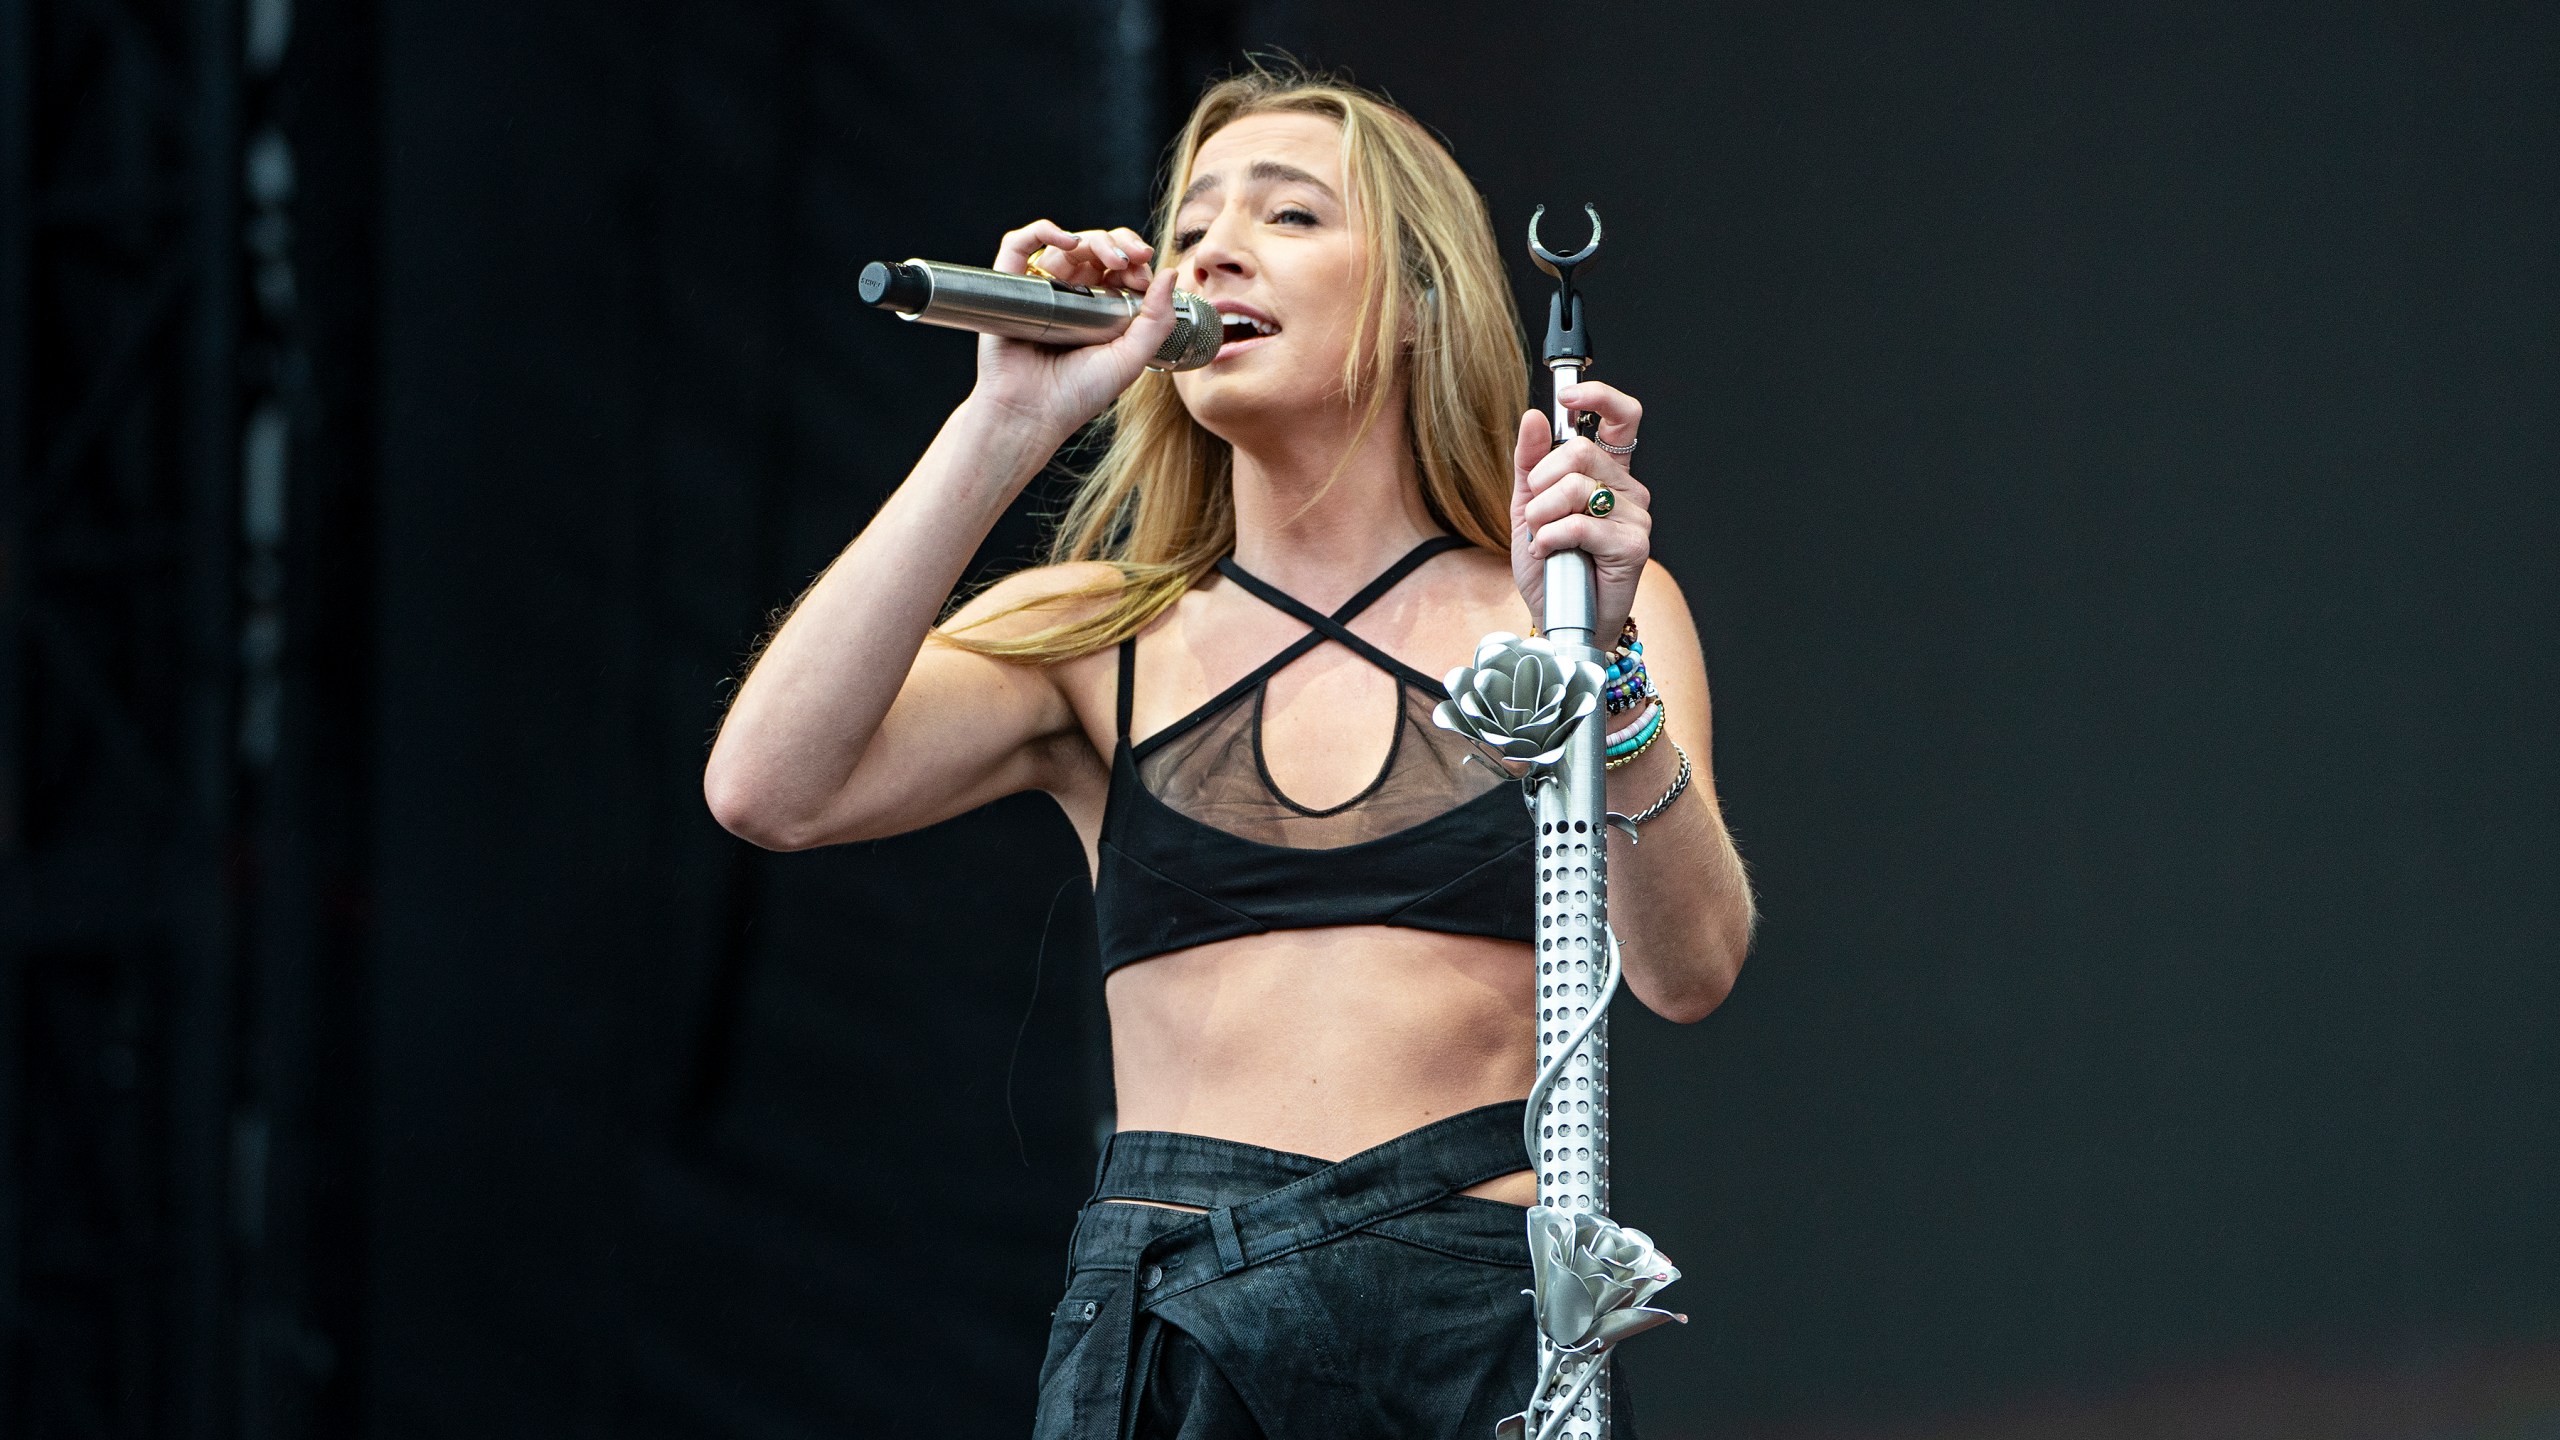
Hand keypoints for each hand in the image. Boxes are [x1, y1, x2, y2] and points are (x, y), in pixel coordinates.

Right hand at [968, 220, 1176, 442]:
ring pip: (1066, 244)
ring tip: (1110, 257)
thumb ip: (1156, 321)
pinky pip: (1020, 245)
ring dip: (1092, 239)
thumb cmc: (1077, 394)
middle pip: (1096, 249)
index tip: (1145, 275)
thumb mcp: (1130, 359)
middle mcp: (1071, 296)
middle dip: (1120, 244)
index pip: (1120, 268)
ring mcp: (1041, 289)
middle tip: (1135, 258)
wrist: (1030, 414)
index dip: (1136, 262)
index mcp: (1100, 310)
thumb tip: (1170, 273)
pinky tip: (1066, 240)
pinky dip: (1041, 231)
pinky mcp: (1010, 286)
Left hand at [1511, 381, 1649, 641]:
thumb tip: (1533, 417)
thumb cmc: (1549, 565)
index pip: (1621, 418)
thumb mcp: (1528, 506)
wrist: (1559, 617)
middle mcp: (1627, 489)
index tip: (1566, 398)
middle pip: (1579, 451)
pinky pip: (1581, 524)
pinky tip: (1548, 552)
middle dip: (1541, 482)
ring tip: (1542, 538)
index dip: (1598, 397)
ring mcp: (1635, 516)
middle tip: (1536, 512)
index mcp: (1607, 473)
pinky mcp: (1633, 545)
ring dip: (1542, 516)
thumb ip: (1529, 463)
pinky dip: (1551, 538)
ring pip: (1576, 488)